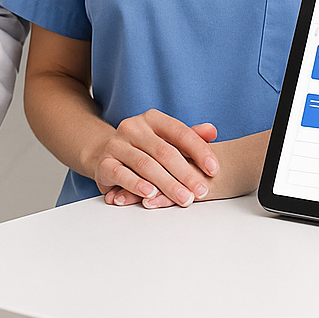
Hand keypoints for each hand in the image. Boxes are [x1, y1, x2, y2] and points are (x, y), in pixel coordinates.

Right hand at [90, 110, 217, 207]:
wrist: (103, 152)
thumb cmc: (144, 148)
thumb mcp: (166, 139)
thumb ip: (189, 136)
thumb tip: (212, 130)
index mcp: (152, 119)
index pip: (179, 132)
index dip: (199, 150)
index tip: (214, 169)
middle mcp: (133, 128)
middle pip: (164, 151)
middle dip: (186, 173)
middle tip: (201, 191)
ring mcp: (116, 145)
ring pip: (145, 165)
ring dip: (167, 184)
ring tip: (183, 198)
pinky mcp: (103, 163)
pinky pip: (120, 174)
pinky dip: (136, 185)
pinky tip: (150, 195)